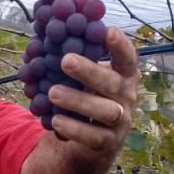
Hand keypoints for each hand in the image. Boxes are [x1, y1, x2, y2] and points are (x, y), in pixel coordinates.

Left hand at [47, 26, 138, 153]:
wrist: (94, 141)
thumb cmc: (89, 97)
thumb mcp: (87, 79)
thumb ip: (77, 62)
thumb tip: (46, 38)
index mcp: (124, 76)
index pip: (128, 59)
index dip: (120, 46)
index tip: (108, 31)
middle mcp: (127, 97)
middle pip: (113, 84)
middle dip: (90, 71)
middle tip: (65, 60)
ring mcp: (121, 121)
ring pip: (105, 111)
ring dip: (78, 101)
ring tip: (53, 93)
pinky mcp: (109, 142)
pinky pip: (93, 136)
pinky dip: (74, 128)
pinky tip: (55, 120)